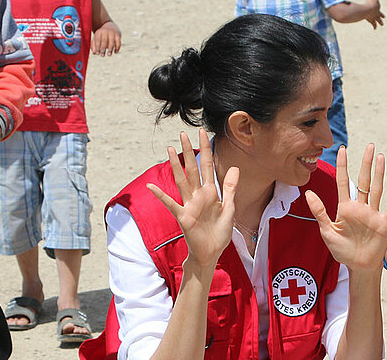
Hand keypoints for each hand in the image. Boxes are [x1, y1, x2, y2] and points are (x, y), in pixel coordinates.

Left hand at [92, 21, 121, 56]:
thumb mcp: (96, 38)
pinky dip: (117, 47)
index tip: (97, 53)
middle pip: (104, 40)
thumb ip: (94, 45)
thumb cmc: (102, 36)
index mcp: (99, 32)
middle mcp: (106, 31)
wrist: (110, 26)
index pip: (98, 40)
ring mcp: (112, 33)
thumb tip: (94, 53)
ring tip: (109, 55)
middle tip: (102, 56)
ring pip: (112, 41)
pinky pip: (118, 42)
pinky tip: (115, 52)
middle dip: (103, 48)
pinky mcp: (118, 35)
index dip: (97, 47)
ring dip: (110, 49)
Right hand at [148, 130, 239, 267]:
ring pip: (182, 181)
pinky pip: (170, 204)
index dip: (205, 150)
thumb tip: (234, 167)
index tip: (202, 133)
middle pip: (192, 169)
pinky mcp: (183, 217)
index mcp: (211, 192)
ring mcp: (189, 205)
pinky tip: (151, 187)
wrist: (212, 253)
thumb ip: (231, 188)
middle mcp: (198, 195)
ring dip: (175, 165)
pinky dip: (161, 195)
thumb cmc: (219, 232)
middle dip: (189, 151)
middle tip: (183, 134)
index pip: (207, 166)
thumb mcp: (229, 208)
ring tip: (169, 149)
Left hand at [306, 144, 386, 270]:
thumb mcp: (327, 231)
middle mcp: (360, 207)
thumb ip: (319, 212)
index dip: (343, 165)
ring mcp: (373, 213)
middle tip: (370, 146)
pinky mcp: (384, 221)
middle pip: (363, 180)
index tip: (342, 149)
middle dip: (366, 163)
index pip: (343, 181)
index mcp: (345, 208)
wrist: (358, 266)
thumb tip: (307, 193)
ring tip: (381, 156)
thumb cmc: (342, 250)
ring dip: (379, 172)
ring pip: (376, 188)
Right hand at [362, 0, 386, 28]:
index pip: (380, 13)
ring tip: (376, 28)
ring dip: (376, 25)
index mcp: (377, 10)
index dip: (382, 15)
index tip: (383, 17)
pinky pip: (372, 23)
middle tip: (382, 24)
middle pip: (379, 18)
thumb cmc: (370, 2)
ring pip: (375, 22)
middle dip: (380, 21)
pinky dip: (373, 26)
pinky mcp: (369, 20)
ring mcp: (372, 18)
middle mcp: (376, 15)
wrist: (366, 9)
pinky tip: (374, 28)